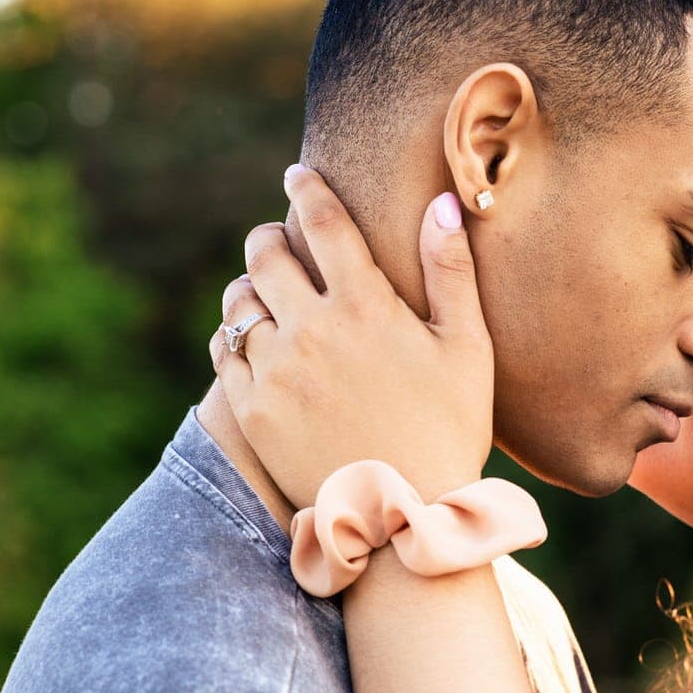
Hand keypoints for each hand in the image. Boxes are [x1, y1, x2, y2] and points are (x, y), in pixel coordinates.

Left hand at [210, 166, 493, 507]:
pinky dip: (233, 334)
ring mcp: (276, 370)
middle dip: (270, 236)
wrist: (403, 517)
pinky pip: (224, 351)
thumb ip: (451, 272)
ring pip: (239, 301)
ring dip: (249, 285)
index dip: (307, 189)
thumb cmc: (450, 430)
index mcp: (366, 306)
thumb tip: (442, 203)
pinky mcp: (251, 409)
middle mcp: (312, 330)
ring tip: (263, 289)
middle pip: (266, 254)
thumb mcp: (468, 350)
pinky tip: (251, 337)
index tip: (297, 175)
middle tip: (277, 237)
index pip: (323, 223)